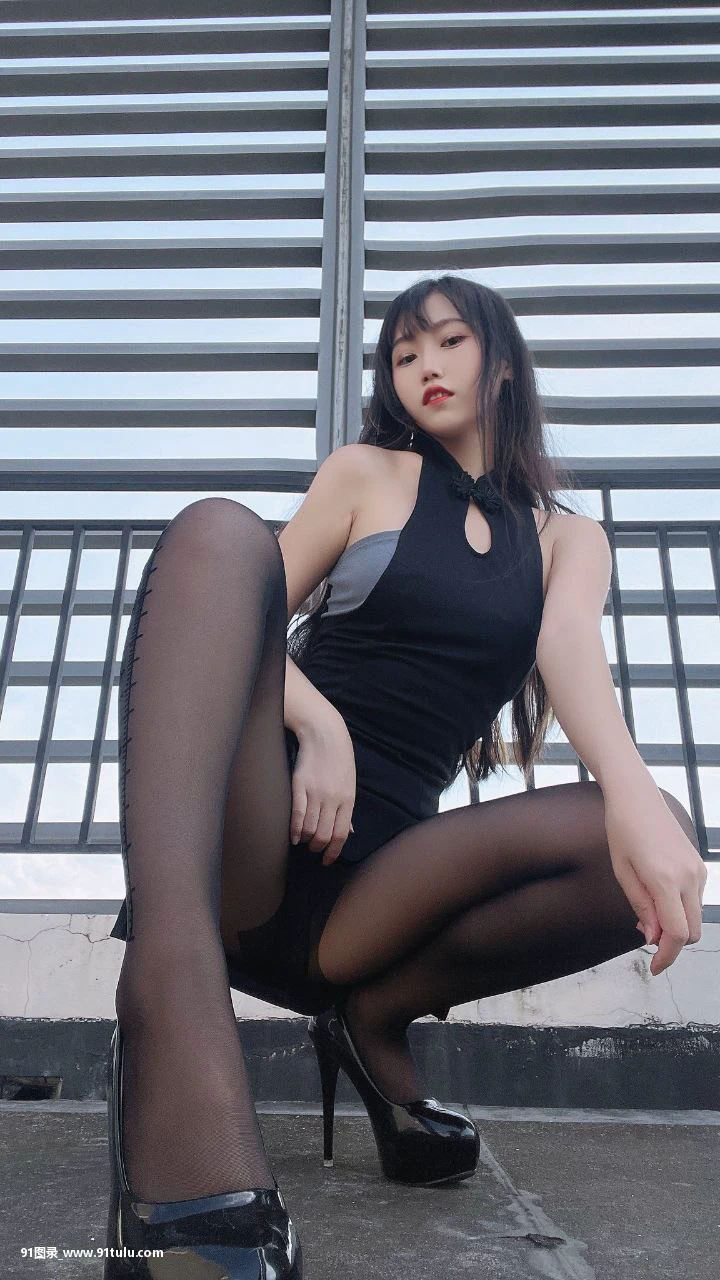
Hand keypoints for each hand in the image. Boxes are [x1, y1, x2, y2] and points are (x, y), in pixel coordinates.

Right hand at [288, 714, 356, 864]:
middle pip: (324, 835)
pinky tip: (293, 836)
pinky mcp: (300, 785)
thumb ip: (347, 810)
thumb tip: (349, 833)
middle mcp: (332, 799)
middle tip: (313, 849)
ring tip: (303, 841)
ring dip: (306, 840)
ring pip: (310, 828)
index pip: (341, 834)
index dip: (333, 852)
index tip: (327, 861)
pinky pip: (297, 815)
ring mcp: (316, 793)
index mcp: (348, 800)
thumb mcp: (349, 785)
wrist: (325, 734)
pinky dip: (294, 830)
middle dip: (318, 848)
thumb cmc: (339, 760)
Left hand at [604, 788, 706, 975]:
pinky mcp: (699, 865)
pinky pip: (694, 899)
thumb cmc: (622, 831)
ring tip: (646, 914)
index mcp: (665, 879)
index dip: (667, 956)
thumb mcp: (622, 872)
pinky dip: (680, 909)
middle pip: (692, 931)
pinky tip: (658, 899)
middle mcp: (688, 877)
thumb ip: (641, 907)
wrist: (636, 797)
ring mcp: (697, 870)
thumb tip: (654, 938)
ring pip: (695, 917)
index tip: (654, 968)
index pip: (677, 933)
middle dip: (672, 944)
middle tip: (645, 938)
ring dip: (676, 926)